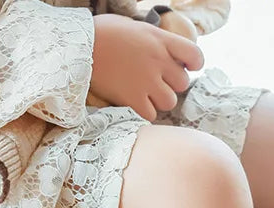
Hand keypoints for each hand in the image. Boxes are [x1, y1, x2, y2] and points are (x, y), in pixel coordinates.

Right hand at [89, 14, 203, 121]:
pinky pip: (151, 114)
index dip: (193, 64)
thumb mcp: (135, 27)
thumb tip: (167, 53)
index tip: (184, 66)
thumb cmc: (103, 34)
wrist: (78, 47)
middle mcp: (157, 60)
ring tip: (145, 93)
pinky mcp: (132, 99)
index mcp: (160, 40)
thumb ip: (155, 41)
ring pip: (170, 102)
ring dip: (160, 100)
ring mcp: (146, 81)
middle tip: (156, 81)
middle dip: (172, 84)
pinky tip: (135, 102)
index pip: (195, 55)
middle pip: (183, 83)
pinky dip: (145, 112)